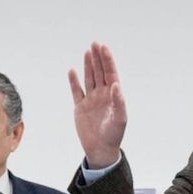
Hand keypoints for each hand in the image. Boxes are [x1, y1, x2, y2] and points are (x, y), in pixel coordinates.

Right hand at [68, 42, 126, 168]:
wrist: (101, 149)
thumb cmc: (114, 135)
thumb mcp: (120, 119)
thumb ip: (119, 102)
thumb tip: (115, 85)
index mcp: (113, 96)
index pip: (110, 74)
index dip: (107, 61)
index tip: (103, 48)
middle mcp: (102, 95)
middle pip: (100, 73)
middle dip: (98, 58)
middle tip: (95, 44)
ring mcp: (91, 100)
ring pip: (89, 78)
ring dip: (88, 65)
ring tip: (87, 52)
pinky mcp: (80, 107)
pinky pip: (76, 91)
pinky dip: (74, 81)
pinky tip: (72, 71)